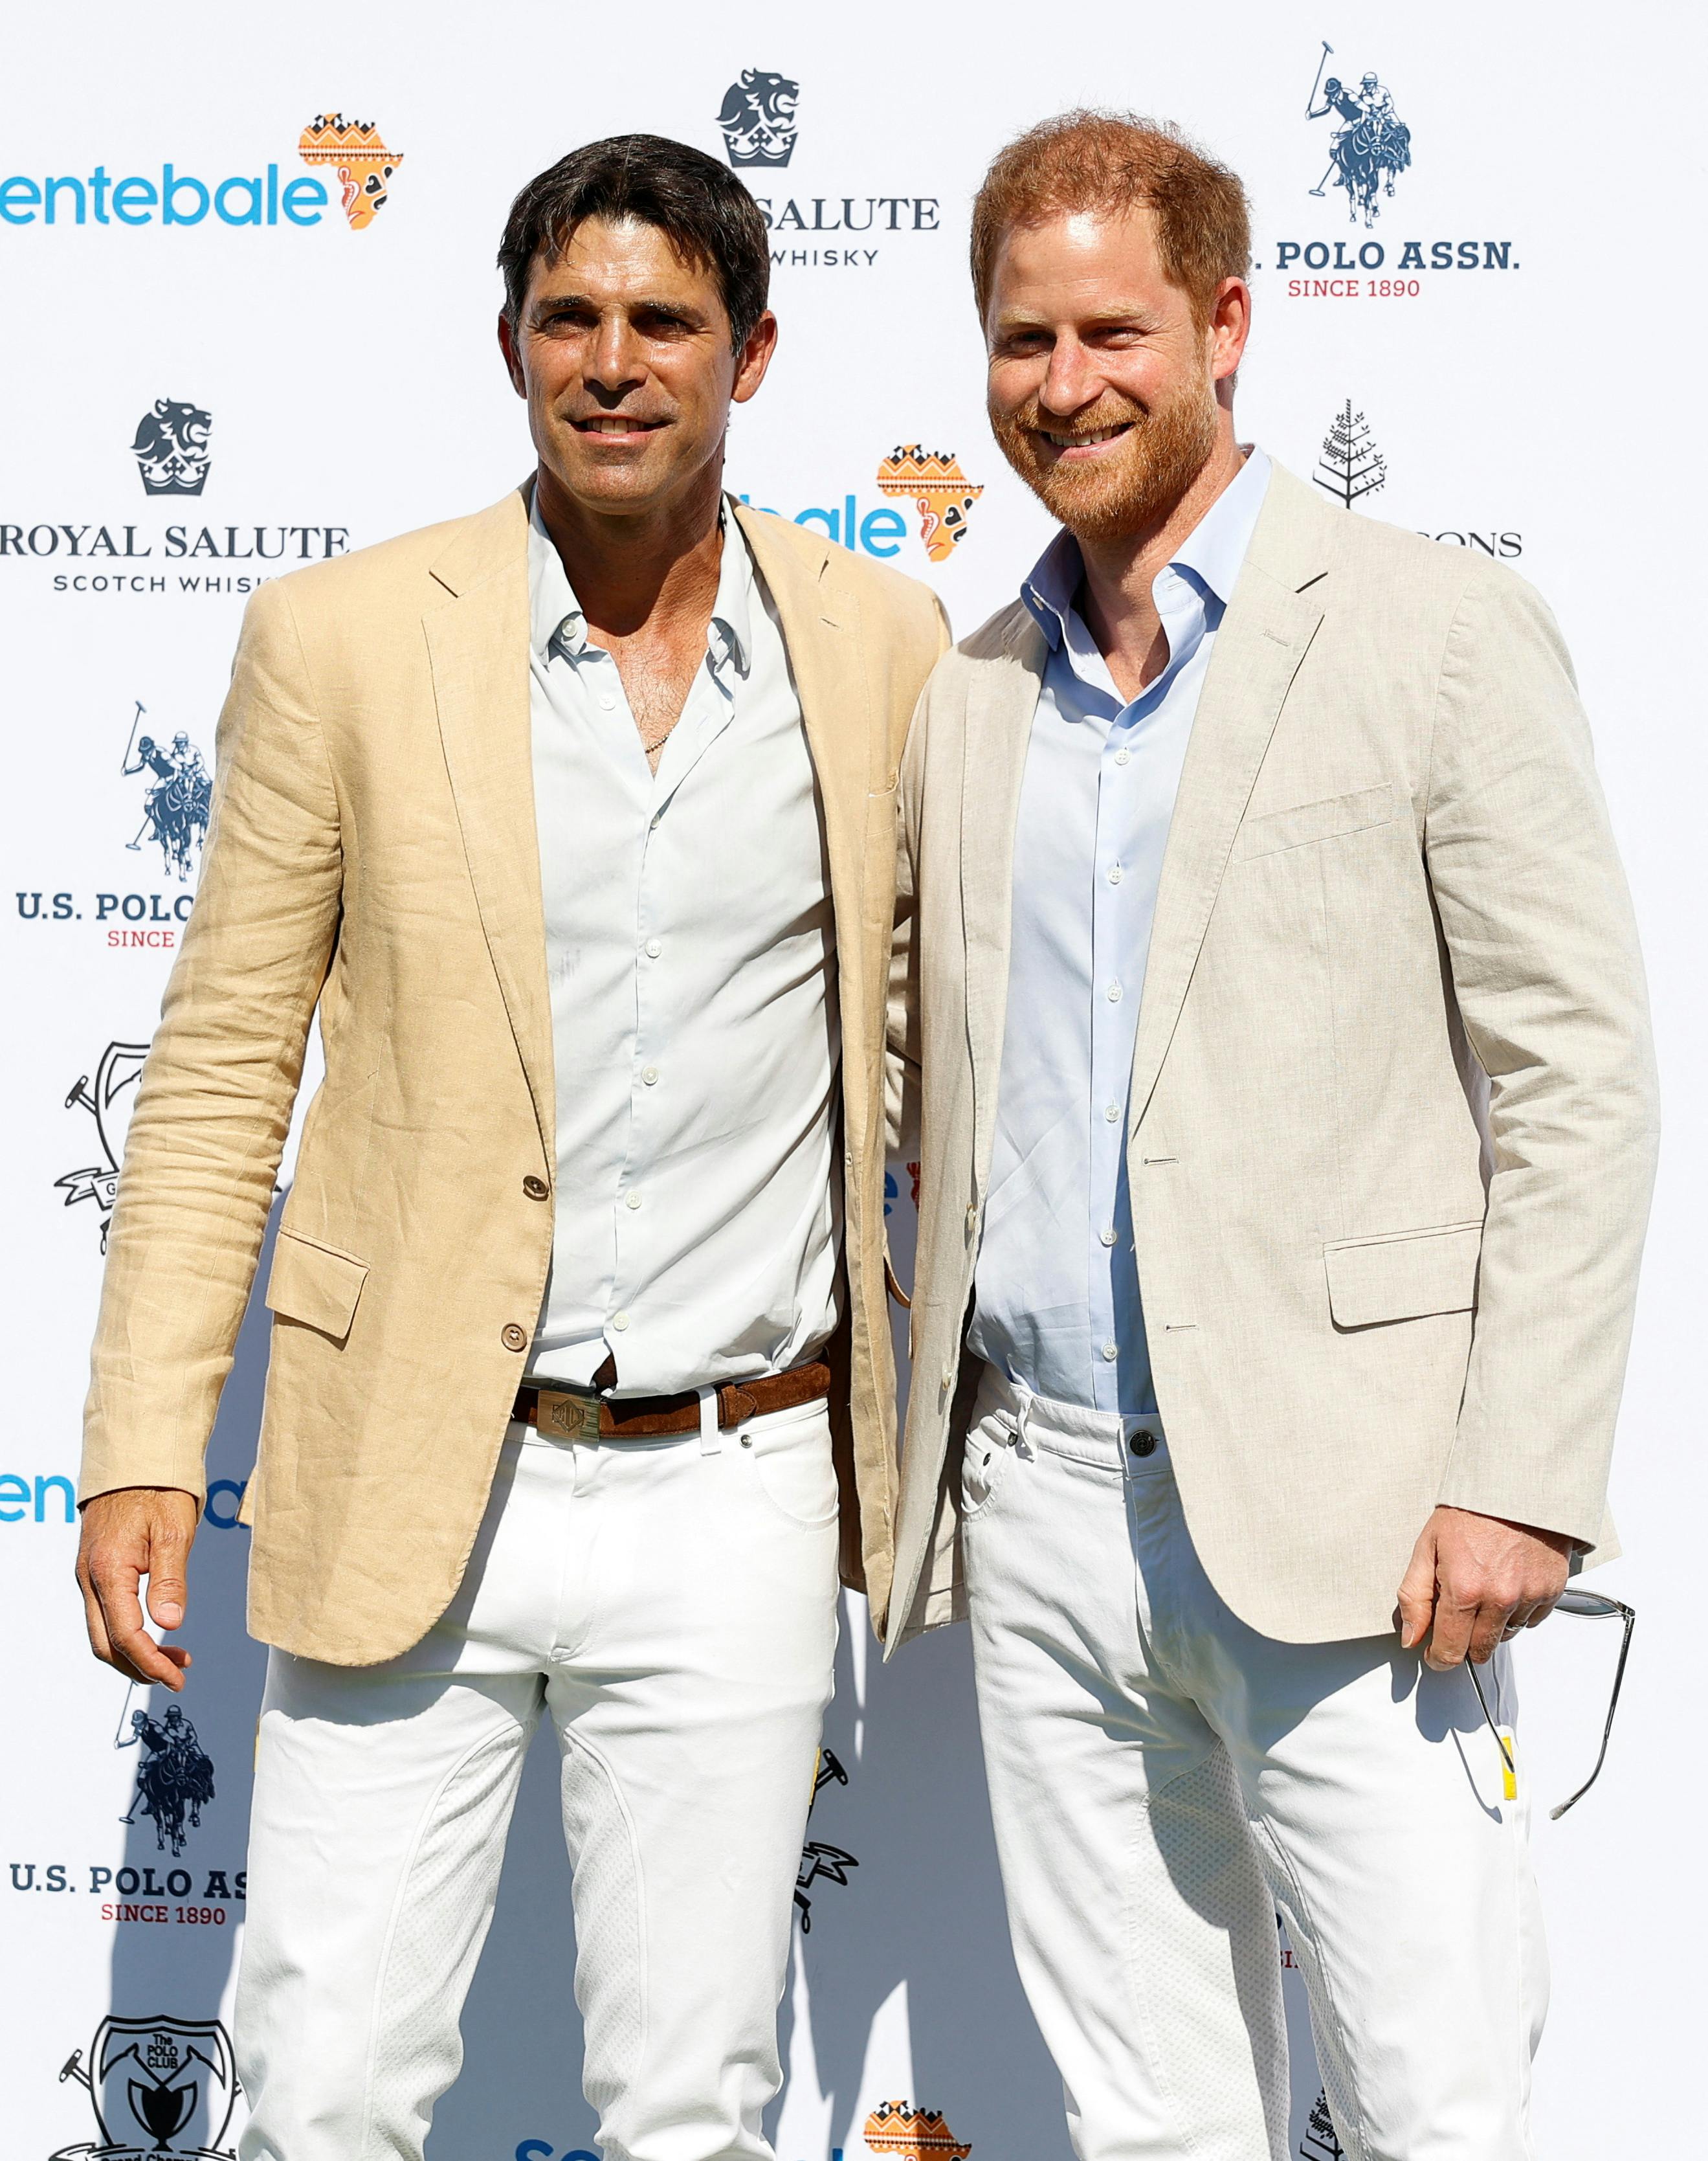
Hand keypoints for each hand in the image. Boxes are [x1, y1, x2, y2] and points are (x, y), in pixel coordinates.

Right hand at [76, 1487, 199, 1688]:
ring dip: (134, 1652)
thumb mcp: (173, 1531)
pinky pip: (104, 1613)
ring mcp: (89, 1575)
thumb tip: (169, 1624)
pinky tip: (154, 1630)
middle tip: (177, 1673)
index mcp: (108, 1571)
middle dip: (140, 1667)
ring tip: (173, 1656)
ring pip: (102, 1632)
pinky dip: (126, 1632)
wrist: (134, 1459)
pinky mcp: (95, 1569)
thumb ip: (170, 1580)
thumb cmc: (157, 1488)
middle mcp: (90, 1578)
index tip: (177, 1676)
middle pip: (106, 1645)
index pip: (126, 1636)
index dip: (151, 1662)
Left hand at [1396, 1504, 1572, 1670]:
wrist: (1515, 1485)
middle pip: (1480, 1651)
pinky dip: (1516, 1611)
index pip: (1450, 1651)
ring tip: (1483, 1588)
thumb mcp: (1427, 1547)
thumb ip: (1414, 1597)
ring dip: (1491, 1624)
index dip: (1438, 1658)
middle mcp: (1500, 1599)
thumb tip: (1410, 1637)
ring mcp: (1529, 1597)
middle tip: (1456, 1615)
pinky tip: (1506, 1584)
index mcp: (1464, 1590)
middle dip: (1463, 1642)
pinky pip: (1531, 1621)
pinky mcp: (1552, 1591)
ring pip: (1505, 1636)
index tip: (1433, 1654)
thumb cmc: (1470, 1511)